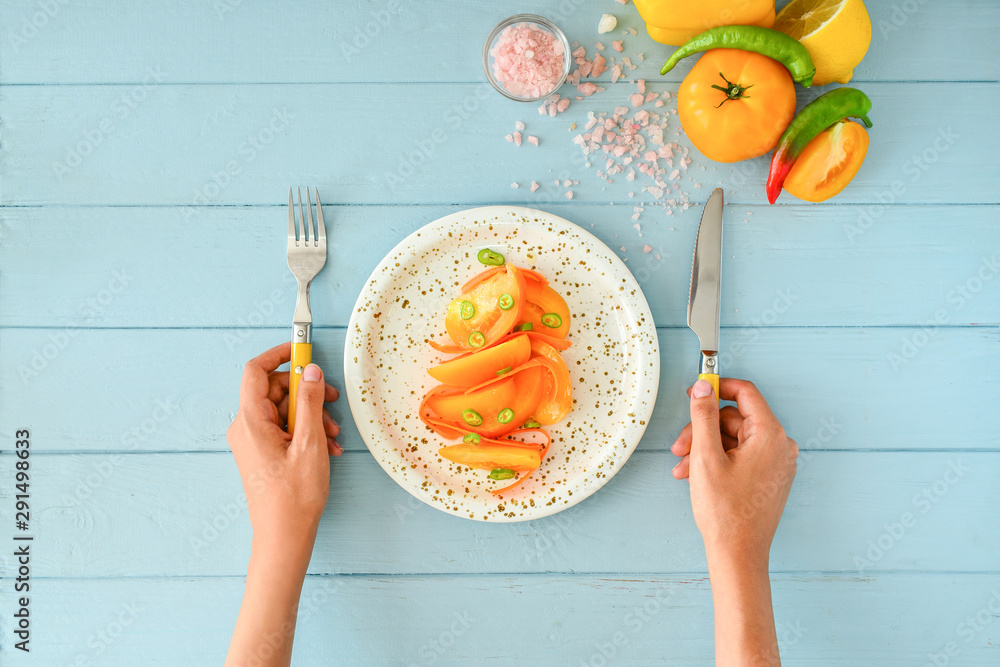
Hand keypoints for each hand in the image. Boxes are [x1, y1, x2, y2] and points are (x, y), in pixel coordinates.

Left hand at [226, 342, 341, 548]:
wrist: (283, 536)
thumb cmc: (293, 496)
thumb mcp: (310, 443)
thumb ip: (310, 403)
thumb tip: (311, 372)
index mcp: (250, 422)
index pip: (255, 371)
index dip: (279, 355)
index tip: (302, 350)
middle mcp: (245, 428)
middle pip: (274, 390)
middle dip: (305, 393)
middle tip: (332, 400)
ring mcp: (252, 441)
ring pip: (282, 410)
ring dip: (311, 416)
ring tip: (333, 435)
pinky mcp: (261, 453)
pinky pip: (283, 429)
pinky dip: (305, 431)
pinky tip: (326, 447)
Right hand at [670, 378, 797, 566]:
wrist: (738, 554)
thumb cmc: (726, 512)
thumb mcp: (706, 456)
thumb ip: (703, 415)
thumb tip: (703, 386)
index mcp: (770, 436)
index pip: (745, 393)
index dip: (717, 388)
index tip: (696, 391)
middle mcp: (780, 446)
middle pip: (734, 419)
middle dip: (702, 430)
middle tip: (679, 447)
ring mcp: (776, 463)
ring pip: (733, 439)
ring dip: (704, 448)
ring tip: (683, 468)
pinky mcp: (768, 477)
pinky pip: (740, 456)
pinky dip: (716, 461)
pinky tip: (695, 476)